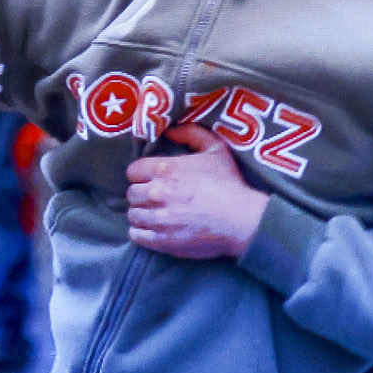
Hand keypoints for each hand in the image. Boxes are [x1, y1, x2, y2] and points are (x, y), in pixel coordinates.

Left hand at [125, 124, 269, 259]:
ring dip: (142, 213)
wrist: (241, 220)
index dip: (141, 174)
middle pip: (131, 193)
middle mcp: (156, 193)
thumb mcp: (215, 149)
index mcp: (165, 169)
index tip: (151, 178)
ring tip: (154, 214)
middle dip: (141, 194)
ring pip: (133, 215)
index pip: (133, 171)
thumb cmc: (229, 183)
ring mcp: (158, 219)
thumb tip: (170, 131)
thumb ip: (191, 134)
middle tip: (155, 197)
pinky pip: (136, 236)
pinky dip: (141, 233)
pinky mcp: (162, 241)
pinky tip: (153, 229)